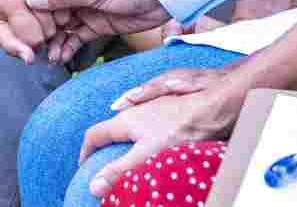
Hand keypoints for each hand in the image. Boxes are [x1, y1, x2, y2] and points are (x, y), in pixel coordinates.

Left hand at [0, 0, 78, 60]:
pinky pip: (72, 0)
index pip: (34, 38)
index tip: (28, 33)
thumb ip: (10, 44)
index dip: (32, 41)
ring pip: (65, 17)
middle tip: (36, 22)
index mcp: (11, 0)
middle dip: (45, 32)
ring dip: (58, 21)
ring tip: (45, 13)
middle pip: (51, 29)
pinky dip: (67, 6)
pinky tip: (56, 3)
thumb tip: (30, 59)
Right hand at [21, 0, 172, 63]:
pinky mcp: (96, 27)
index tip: (27, 28)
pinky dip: (69, 48)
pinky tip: (61, 58)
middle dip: (44, 32)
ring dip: (56, 43)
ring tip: (49, 58)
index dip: (37, 14)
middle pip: (53, 16)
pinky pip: (77, 39)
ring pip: (64, 30)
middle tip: (35, 48)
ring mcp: (86, 13)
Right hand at [79, 66, 244, 197]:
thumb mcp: (145, 154)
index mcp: (124, 120)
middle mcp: (134, 111)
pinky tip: (152, 149)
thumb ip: (119, 170)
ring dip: (123, 143)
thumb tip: (93, 187)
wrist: (211, 108)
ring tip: (126, 160)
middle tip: (103, 166)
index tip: (84, 166)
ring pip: (129, 127)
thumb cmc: (180, 129)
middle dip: (104, 147)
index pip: (94, 134)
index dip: (86, 150)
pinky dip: (140, 139)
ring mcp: (152, 110)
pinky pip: (145, 127)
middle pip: (111, 129)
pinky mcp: (168, 112)